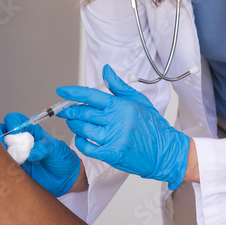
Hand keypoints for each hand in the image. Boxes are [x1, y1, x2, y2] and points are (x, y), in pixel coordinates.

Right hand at [0, 113, 80, 196]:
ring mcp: (13, 155)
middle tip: (9, 148)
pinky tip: (11, 171)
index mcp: (29, 131)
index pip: (13, 119)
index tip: (18, 133)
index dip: (12, 123)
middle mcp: (18, 141)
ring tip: (11, 160)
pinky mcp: (11, 170)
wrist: (66, 180)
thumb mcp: (57, 150)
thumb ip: (44, 148)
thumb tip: (30, 151)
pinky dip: (0, 166)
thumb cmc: (62, 160)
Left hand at [56, 65, 188, 189]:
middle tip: (64, 110)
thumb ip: (118, 86)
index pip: (91, 96)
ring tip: (73, 123)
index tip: (61, 91)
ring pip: (83, 130)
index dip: (73, 93)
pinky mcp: (112, 154)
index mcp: (121, 105)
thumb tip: (106, 70)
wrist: (164, 151)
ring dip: (74, 125)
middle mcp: (117, 120)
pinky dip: (80, 142)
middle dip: (70, 111)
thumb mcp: (138, 101)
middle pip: (84, 113)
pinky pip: (87, 147)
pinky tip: (81, 137)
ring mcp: (114, 138)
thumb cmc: (152, 126)